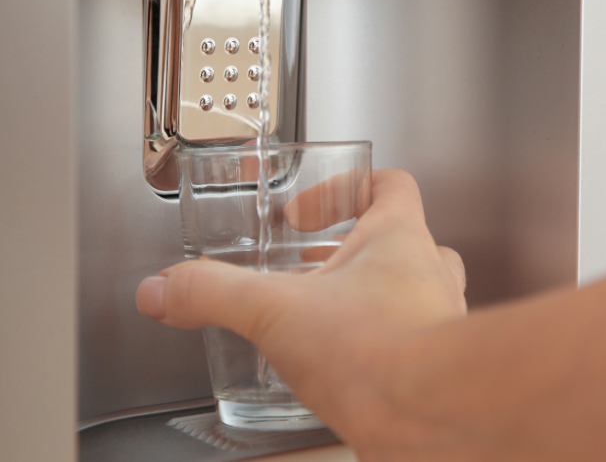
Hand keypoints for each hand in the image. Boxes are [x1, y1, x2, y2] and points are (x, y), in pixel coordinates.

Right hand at [136, 169, 466, 458]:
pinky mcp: (434, 374)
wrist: (433, 421)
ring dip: (366, 301)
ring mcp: (439, 325)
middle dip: (346, 253)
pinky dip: (372, 353)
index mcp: (398, 239)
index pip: (389, 183)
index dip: (344, 187)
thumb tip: (166, 288)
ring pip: (409, 295)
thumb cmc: (382, 354)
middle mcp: (428, 276)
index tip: (304, 213)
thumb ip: (214, 293)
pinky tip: (337, 376)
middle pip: (398, 241)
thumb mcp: (274, 312)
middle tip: (307, 267)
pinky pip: (406, 349)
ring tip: (319, 321)